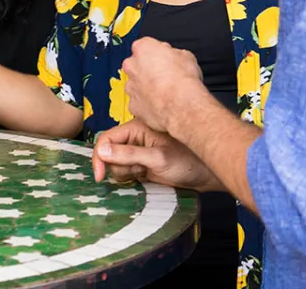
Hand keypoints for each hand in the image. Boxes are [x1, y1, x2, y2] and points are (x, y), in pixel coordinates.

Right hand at [92, 119, 220, 191]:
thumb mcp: (157, 158)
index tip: (99, 175)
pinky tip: (146, 177)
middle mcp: (134, 138)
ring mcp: (138, 152)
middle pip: (109, 153)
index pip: (107, 139)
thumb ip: (129, 155)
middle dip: (118, 166)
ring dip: (126, 172)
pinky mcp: (142, 165)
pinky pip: (126, 172)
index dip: (100, 156)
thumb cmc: (189, 160)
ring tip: (147, 172)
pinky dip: (131, 177)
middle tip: (138, 171)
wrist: (206, 175)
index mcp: (136, 128)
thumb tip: (102, 152)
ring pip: (116, 165)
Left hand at [123, 37, 206, 133]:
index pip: (145, 46)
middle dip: (147, 70)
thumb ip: (174, 54)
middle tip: (164, 76)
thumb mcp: (186, 56)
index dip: (157, 54)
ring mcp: (131, 87)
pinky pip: (138, 103)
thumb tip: (176, 58)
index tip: (165, 60)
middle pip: (136, 65)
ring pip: (135, 85)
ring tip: (164, 92)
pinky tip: (160, 105)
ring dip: (146, 87)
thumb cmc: (183, 81)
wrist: (181, 105)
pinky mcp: (133, 105)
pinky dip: (146, 104)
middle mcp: (132, 66)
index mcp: (143, 48)